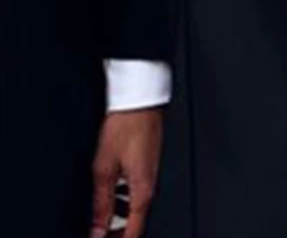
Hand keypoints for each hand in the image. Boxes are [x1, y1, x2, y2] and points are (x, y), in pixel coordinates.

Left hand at [90, 106, 162, 237]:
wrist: (140, 99)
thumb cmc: (126, 126)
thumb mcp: (104, 169)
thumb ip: (101, 203)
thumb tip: (97, 230)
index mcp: (143, 188)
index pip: (135, 229)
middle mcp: (151, 181)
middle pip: (138, 219)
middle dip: (119, 231)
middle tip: (101, 234)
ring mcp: (151, 170)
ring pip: (137, 203)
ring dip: (120, 215)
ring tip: (101, 218)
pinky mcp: (148, 161)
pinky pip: (138, 188)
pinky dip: (124, 197)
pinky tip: (111, 192)